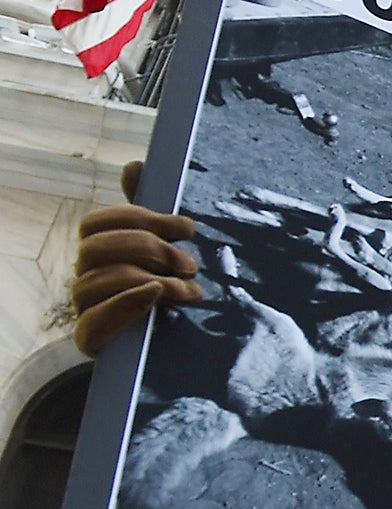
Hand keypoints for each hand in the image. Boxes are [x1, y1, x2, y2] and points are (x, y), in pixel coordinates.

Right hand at [70, 160, 203, 355]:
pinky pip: (94, 321)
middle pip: (96, 248)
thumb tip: (134, 165)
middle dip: (149, 249)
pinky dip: (127, 304)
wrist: (157, 343)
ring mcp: (83, 306)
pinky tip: (156, 295)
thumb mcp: (160, 250)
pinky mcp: (90, 339)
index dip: (141, 218)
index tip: (187, 228)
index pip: (97, 222)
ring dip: (154, 280)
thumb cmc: (160, 287)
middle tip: (191, 263)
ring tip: (191, 290)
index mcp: (96, 248)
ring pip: (101, 280)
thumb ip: (148, 215)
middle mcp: (83, 274)